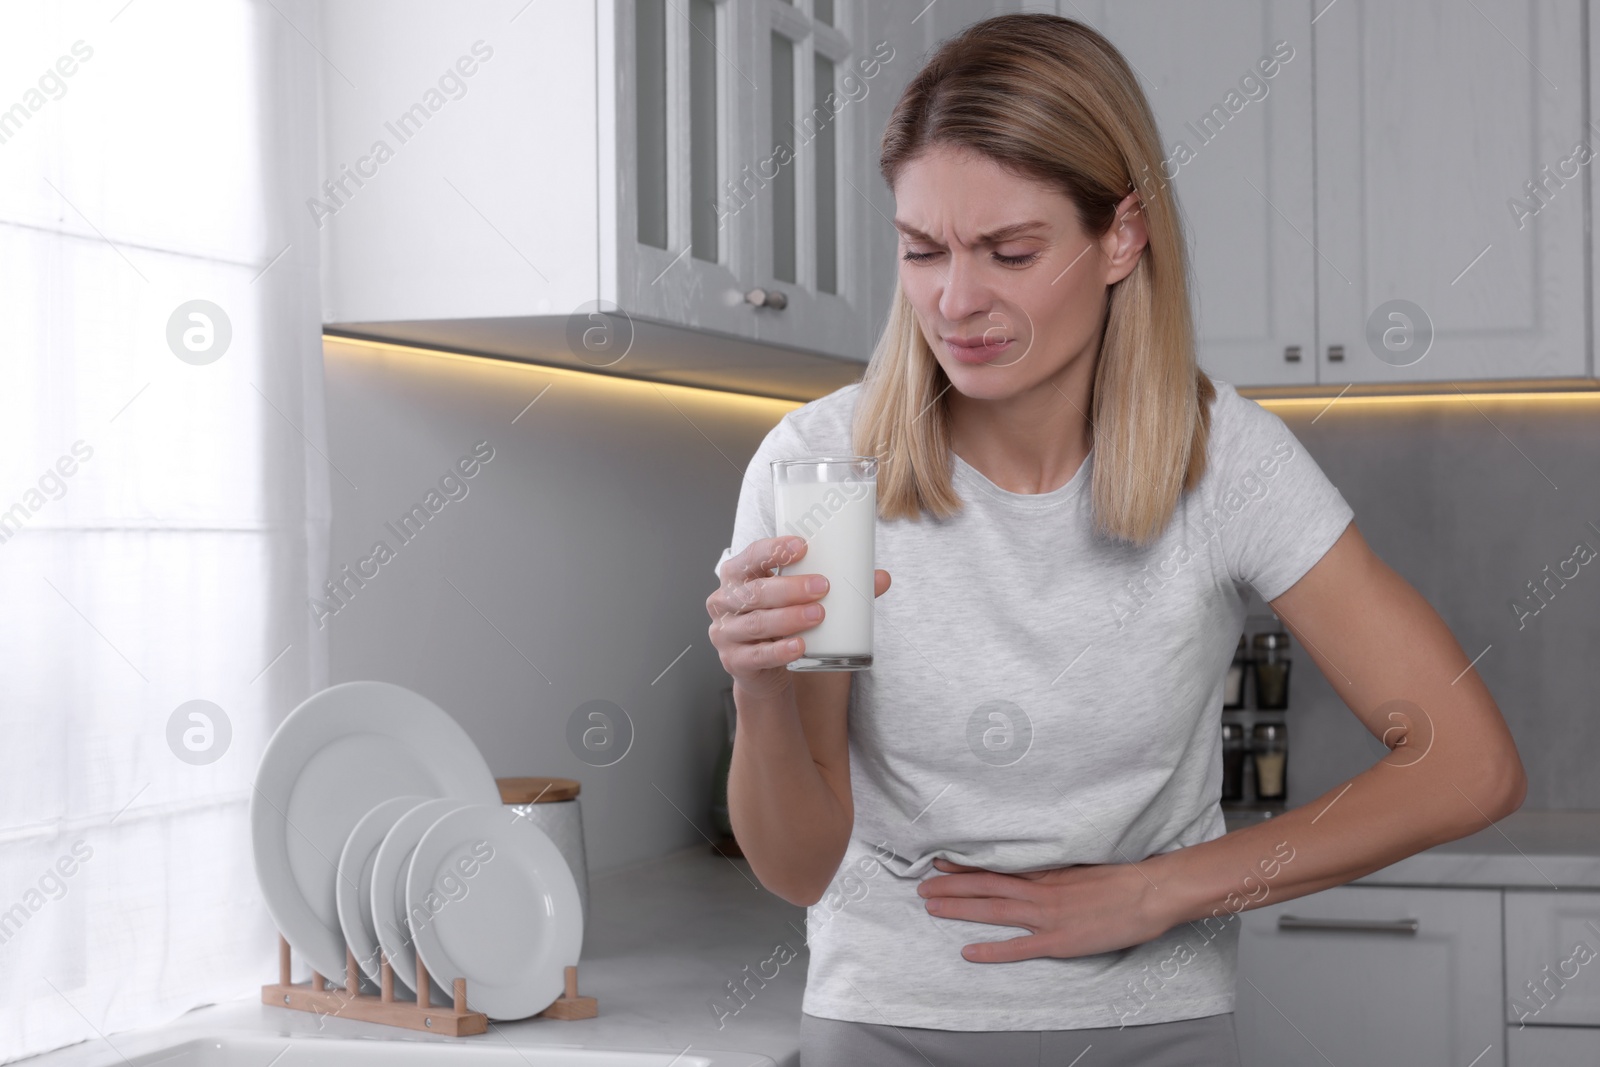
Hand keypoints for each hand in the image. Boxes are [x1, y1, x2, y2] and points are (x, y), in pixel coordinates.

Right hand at [706, 535, 890, 698]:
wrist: (762, 668)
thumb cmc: (780, 621)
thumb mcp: (799, 599)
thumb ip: (836, 587)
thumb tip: (881, 578)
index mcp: (738, 574)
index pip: (751, 555)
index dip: (774, 549)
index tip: (803, 546)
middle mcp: (725, 600)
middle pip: (755, 591)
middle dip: (789, 588)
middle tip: (822, 586)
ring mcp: (726, 632)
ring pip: (756, 622)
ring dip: (789, 618)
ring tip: (818, 615)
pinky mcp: (734, 661)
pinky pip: (756, 655)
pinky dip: (780, 651)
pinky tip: (799, 647)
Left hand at [916, 855, 1171, 962]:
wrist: (1148, 893)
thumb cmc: (1121, 880)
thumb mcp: (1080, 868)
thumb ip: (1054, 872)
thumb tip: (1031, 871)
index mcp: (1046, 873)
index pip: (996, 867)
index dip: (965, 866)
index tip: (940, 862)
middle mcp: (1040, 891)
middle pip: (986, 886)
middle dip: (951, 887)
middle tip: (921, 887)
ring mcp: (1047, 916)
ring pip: (994, 910)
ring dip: (960, 908)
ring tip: (931, 907)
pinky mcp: (1059, 941)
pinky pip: (1018, 947)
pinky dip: (992, 950)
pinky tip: (968, 951)